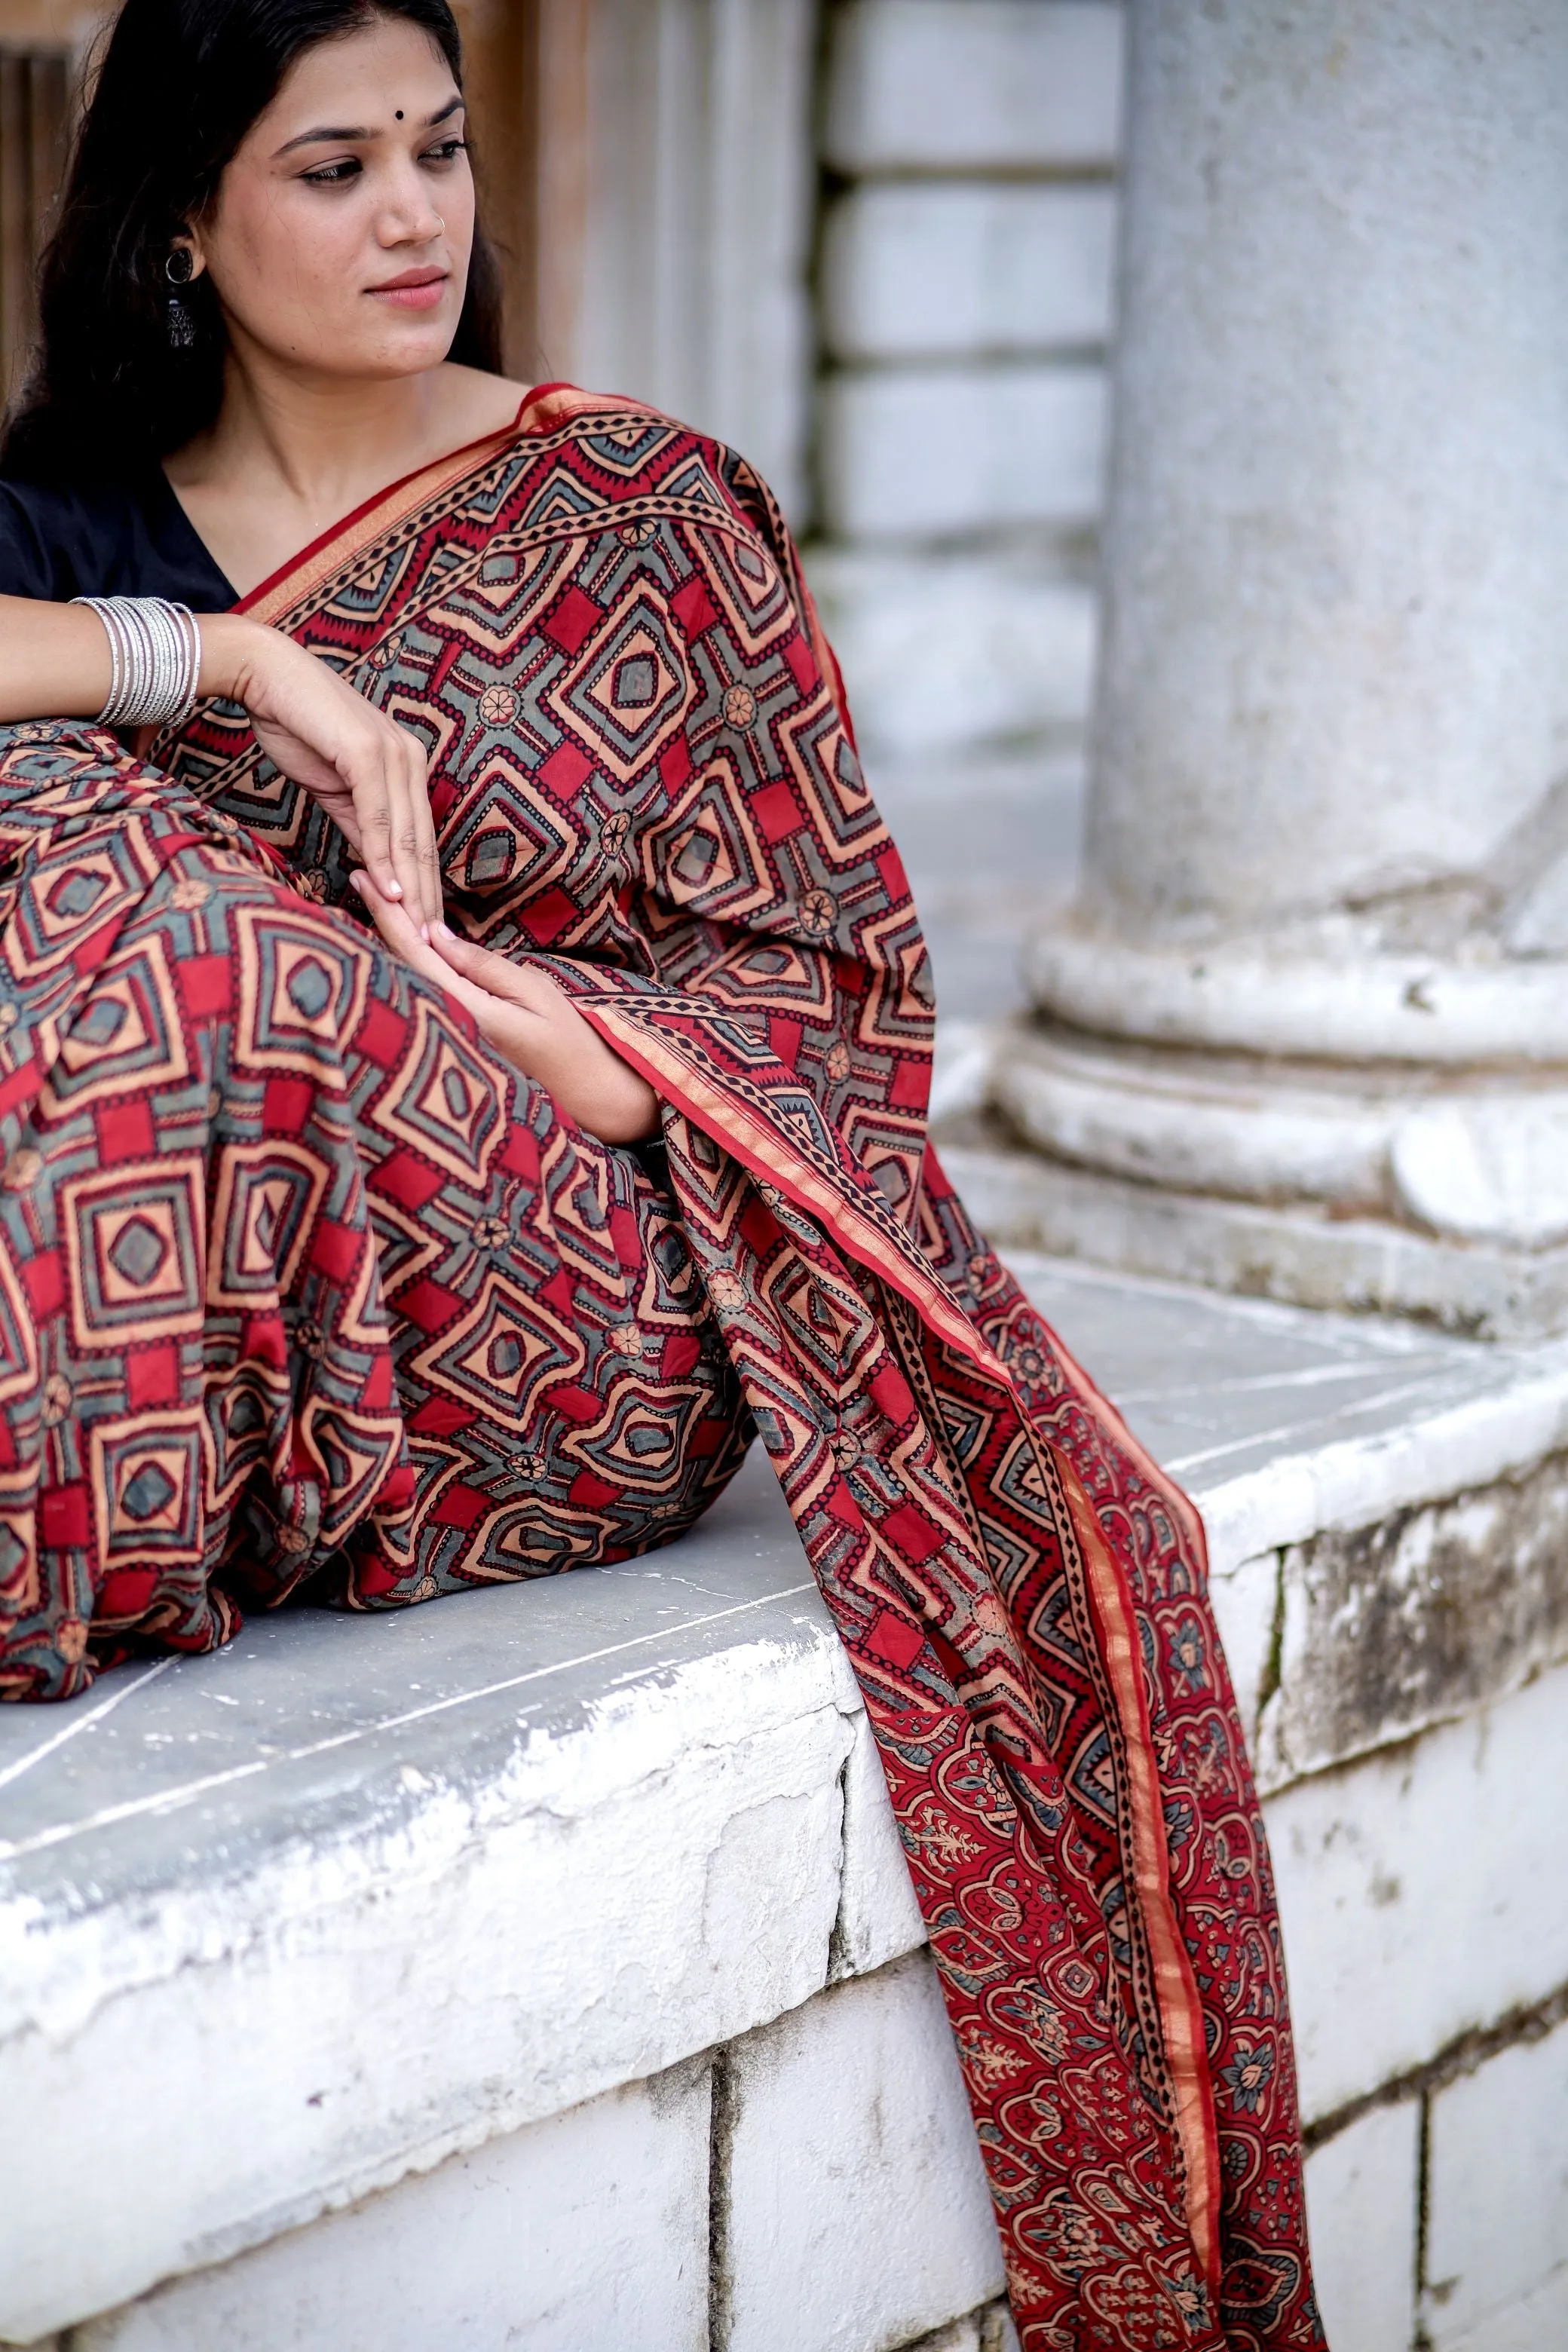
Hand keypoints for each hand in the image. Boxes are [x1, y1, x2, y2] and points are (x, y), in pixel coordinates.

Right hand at [199, 614, 442, 937]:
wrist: (266, 675)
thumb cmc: (297, 726)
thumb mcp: (335, 788)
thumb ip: (360, 824)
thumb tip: (378, 867)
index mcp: (407, 767)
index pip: (420, 838)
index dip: (424, 885)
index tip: (425, 928)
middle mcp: (410, 759)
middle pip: (422, 842)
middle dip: (426, 898)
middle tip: (430, 946)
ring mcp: (393, 754)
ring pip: (407, 834)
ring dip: (411, 888)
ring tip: (415, 932)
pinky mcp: (368, 752)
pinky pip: (380, 814)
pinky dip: (385, 855)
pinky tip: (389, 890)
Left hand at [348, 873, 659, 1144]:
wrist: (582, 1092)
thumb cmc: (565, 1039)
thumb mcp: (532, 990)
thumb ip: (481, 965)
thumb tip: (433, 934)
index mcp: (464, 1009)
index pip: (413, 953)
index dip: (387, 914)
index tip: (366, 878)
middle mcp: (445, 1024)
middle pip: (398, 965)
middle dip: (378, 920)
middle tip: (359, 876)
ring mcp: (444, 1035)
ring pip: (404, 979)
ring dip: (386, 941)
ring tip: (369, 901)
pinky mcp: (450, 1039)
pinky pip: (419, 993)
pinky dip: (405, 965)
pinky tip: (395, 945)